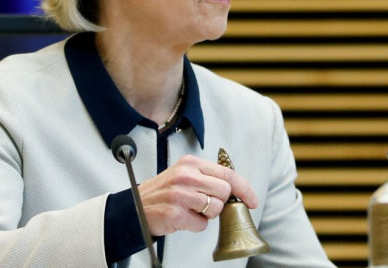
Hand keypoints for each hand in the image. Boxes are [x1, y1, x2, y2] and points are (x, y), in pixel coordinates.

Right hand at [137, 154, 257, 236]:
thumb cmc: (163, 193)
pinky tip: (182, 218)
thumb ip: (207, 178)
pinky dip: (195, 225)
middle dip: (218, 202)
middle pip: (224, 192)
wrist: (135, 208)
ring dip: (206, 215)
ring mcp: (179, 194)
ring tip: (189, 209)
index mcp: (190, 163)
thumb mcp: (184, 175)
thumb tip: (236, 190)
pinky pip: (201, 224)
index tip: (252, 200)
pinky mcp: (175, 213)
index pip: (227, 173)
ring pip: (215, 209)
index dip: (244, 188)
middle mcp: (185, 175)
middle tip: (202, 204)